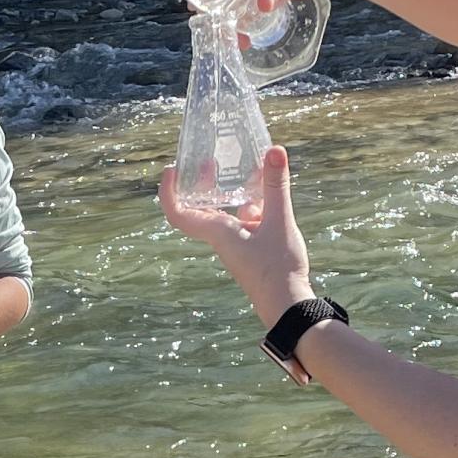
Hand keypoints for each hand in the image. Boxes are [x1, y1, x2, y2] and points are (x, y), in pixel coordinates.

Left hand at [158, 144, 314, 329]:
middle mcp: (221, 239)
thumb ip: (276, 186)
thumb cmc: (279, 268)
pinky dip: (250, 205)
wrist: (288, 306)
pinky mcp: (250, 250)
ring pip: (224, 214)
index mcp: (218, 233)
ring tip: (239, 169)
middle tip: (207, 162)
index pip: (178, 213)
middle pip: (199, 209)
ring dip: (227, 193)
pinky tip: (266, 195)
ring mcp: (236, 245)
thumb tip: (275, 151)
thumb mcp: (280, 221)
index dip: (168, 191)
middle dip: (200, 184)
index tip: (172, 170)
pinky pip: (242, 223)